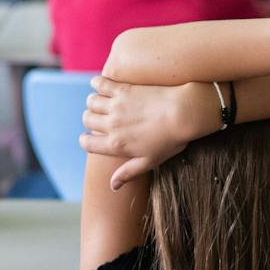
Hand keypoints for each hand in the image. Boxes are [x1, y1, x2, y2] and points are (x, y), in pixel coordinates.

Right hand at [80, 78, 213, 189]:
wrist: (183, 113)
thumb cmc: (170, 140)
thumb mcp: (150, 162)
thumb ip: (128, 173)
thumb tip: (112, 186)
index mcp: (116, 144)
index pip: (87, 143)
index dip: (86, 141)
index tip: (91, 138)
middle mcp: (112, 124)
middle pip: (87, 120)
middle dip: (90, 120)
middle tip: (100, 119)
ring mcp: (116, 105)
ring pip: (91, 102)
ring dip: (93, 103)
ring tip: (102, 103)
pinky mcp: (123, 88)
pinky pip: (100, 83)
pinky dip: (97, 83)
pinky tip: (100, 84)